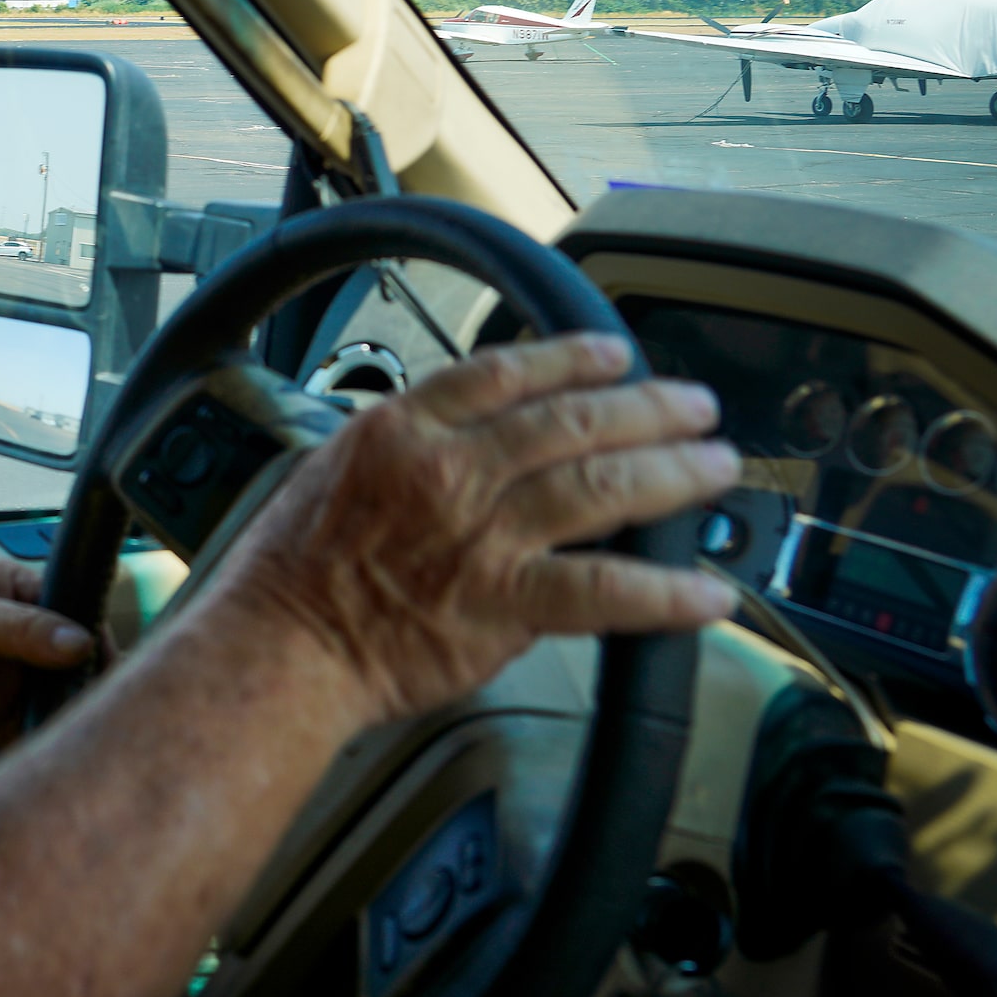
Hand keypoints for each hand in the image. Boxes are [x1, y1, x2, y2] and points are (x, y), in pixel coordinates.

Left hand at [0, 559, 97, 740]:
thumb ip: (17, 628)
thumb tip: (76, 640)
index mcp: (16, 592)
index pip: (75, 616)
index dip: (95, 645)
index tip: (107, 676)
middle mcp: (19, 633)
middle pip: (71, 664)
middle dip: (84, 691)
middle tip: (95, 720)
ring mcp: (7, 673)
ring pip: (52, 701)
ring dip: (61, 721)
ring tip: (73, 744)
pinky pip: (25, 730)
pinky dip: (34, 745)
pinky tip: (41, 760)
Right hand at [221, 331, 737, 725]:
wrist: (281, 643)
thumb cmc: (291, 568)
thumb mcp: (334, 467)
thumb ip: (406, 446)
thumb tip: (465, 438)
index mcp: (403, 428)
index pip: (504, 372)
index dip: (571, 357)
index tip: (614, 353)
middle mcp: (449, 470)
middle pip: (571, 421)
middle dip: (648, 408)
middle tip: (696, 406)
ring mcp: (481, 536)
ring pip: (599, 488)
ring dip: (671, 474)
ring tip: (716, 467)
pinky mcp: (502, 605)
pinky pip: (602, 591)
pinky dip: (663, 592)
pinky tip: (707, 591)